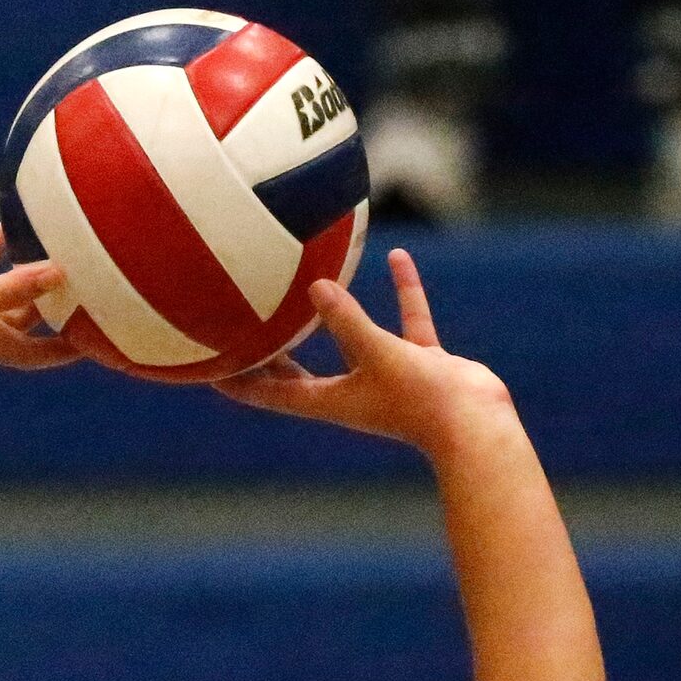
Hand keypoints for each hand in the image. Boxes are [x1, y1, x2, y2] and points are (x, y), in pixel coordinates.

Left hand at [216, 249, 511, 458]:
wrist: (476, 423)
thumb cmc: (421, 399)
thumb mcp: (377, 354)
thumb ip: (346, 321)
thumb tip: (314, 287)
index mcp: (329, 400)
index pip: (270, 393)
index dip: (237, 382)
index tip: (205, 366)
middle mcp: (351, 391)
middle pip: (297, 373)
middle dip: (270, 354)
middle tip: (242, 323)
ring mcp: (385, 376)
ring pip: (350, 340)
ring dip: (332, 316)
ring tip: (311, 282)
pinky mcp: (417, 362)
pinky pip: (403, 319)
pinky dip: (399, 290)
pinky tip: (394, 256)